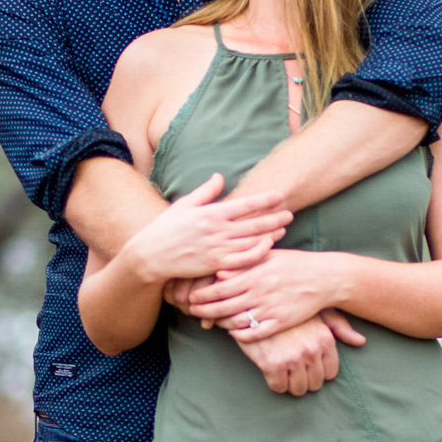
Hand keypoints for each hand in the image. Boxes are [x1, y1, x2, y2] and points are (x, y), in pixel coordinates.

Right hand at [121, 176, 290, 286]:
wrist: (150, 255)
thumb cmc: (165, 228)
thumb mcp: (184, 204)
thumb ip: (205, 192)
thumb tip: (220, 177)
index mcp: (211, 213)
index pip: (245, 204)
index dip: (265, 200)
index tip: (280, 195)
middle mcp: (217, 230)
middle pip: (253, 223)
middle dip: (274, 217)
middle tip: (291, 212)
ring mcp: (217, 249)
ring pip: (251, 241)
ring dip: (269, 234)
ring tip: (284, 229)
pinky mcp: (215, 265)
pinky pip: (242, 260)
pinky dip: (256, 254)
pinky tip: (267, 249)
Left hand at [186, 249, 366, 344]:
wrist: (324, 278)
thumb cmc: (293, 263)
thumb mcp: (268, 256)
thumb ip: (243, 262)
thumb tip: (218, 271)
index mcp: (254, 274)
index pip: (219, 288)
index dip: (202, 295)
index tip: (192, 298)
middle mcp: (259, 293)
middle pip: (222, 307)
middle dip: (204, 311)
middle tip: (193, 312)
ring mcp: (270, 309)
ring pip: (236, 322)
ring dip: (220, 324)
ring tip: (211, 322)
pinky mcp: (280, 322)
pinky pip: (254, 334)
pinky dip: (240, 335)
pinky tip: (234, 332)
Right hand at [232, 314, 362, 395]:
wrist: (254, 302)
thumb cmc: (287, 305)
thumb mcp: (317, 311)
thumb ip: (339, 326)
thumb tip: (361, 342)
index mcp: (325, 339)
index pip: (330, 373)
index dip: (318, 371)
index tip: (307, 365)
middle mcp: (311, 350)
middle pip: (314, 384)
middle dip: (304, 379)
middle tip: (292, 368)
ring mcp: (292, 358)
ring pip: (297, 389)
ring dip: (290, 383)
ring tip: (282, 370)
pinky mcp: (272, 364)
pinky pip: (278, 387)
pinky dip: (274, 382)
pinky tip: (270, 368)